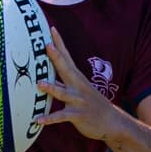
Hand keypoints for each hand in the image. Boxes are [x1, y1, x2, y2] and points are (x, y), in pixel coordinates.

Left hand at [35, 26, 120, 141]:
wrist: (112, 122)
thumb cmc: (91, 105)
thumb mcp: (80, 90)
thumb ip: (63, 84)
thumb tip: (45, 78)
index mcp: (77, 79)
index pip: (67, 57)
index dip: (60, 43)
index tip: (52, 29)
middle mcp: (78, 87)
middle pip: (66, 69)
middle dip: (57, 57)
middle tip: (47, 46)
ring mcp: (79, 101)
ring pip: (63, 93)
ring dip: (52, 88)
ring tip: (40, 83)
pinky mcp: (78, 116)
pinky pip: (62, 117)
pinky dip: (50, 118)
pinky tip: (38, 120)